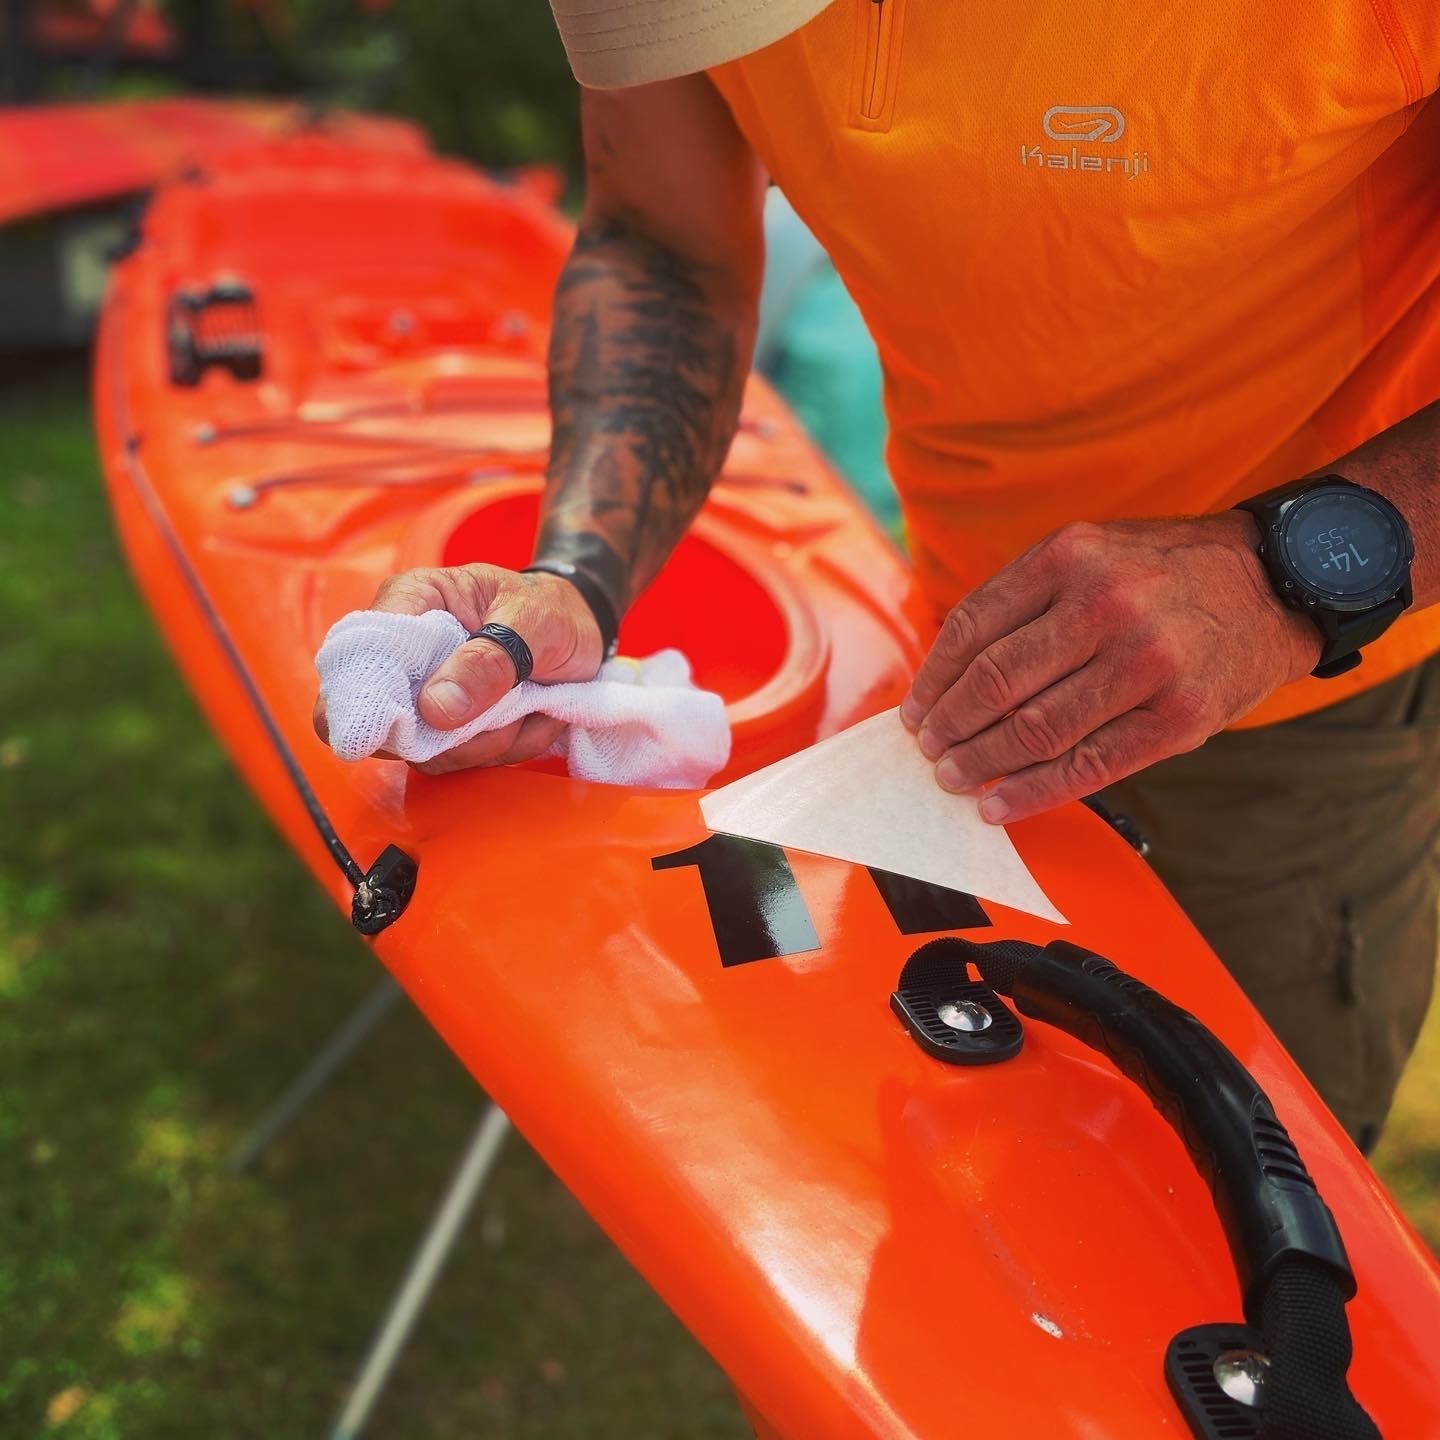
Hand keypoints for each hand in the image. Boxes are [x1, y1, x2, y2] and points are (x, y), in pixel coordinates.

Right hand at [313, 564, 604, 774]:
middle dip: (453, 736)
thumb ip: (488, 660)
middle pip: (385, 721)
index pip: (357, 656)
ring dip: (489, 743)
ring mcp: (424, 696)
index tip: (419, 724)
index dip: (370, 700)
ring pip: (428, 752)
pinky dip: (507, 749)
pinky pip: (463, 760)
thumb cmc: (550, 608)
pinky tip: (535, 718)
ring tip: (532, 706)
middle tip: (510, 715)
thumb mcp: (532, 621)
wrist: (580, 626)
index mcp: (411, 601)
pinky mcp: (449, 728)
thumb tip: (435, 710)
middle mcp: (404, 653)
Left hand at [899, 514, 1322, 822]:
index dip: (932, 678)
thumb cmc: (1163, 574)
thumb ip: (1024, 600)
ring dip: (981, 762)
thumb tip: (947, 675)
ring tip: (954, 779)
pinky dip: (1032, 792)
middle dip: (949, 725)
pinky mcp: (1176, 718)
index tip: (915, 709)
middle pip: (995, 681)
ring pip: (1035, 728)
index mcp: (1069, 557)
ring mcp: (1144, 664)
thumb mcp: (1090, 553)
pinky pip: (1086, 766)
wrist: (1276, 582)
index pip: (972, 627)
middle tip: (929, 750)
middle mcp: (1105, 605)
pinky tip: (999, 805)